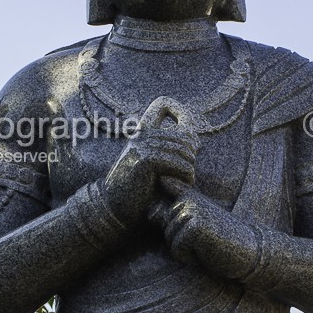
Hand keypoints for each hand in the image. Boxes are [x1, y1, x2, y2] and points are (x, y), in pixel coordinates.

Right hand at [102, 97, 198, 225]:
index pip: (163, 103)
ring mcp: (142, 145)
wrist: (116, 209)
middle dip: (191, 154)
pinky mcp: (145, 159)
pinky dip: (186, 177)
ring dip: (189, 169)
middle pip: (185, 134)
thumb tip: (197, 140)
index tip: (186, 137)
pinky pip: (180, 164)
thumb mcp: (157, 166)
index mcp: (142, 131)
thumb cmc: (139, 191)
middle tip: (185, 173)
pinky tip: (180, 186)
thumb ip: (171, 149)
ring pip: (185, 151)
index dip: (181, 113)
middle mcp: (142, 134)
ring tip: (184, 182)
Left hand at [150, 180, 259, 279]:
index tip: (174, 196)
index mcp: (190, 195)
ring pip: (170, 240)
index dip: (163, 194)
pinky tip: (209, 251)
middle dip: (180, 240)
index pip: (167, 187)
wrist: (250, 250)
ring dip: (187, 250)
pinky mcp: (194, 227)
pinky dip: (191, 257)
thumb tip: (149, 212)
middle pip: (164, 227)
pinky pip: (177, 249)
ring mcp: (192, 211)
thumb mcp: (194, 225)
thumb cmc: (220, 240)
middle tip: (206, 239)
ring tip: (208, 244)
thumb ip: (172, 217)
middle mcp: (190, 199)